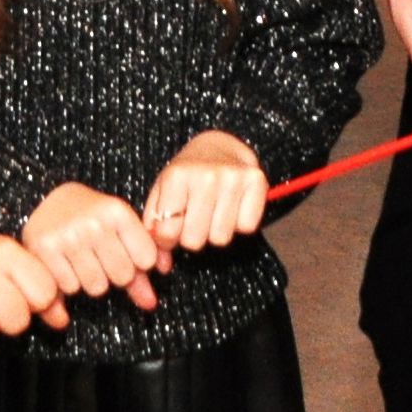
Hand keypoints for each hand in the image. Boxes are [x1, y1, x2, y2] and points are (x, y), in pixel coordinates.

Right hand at [22, 181, 164, 310]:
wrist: (51, 200)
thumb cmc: (91, 216)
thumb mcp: (121, 230)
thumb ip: (139, 266)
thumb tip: (150, 303)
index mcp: (118, 211)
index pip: (147, 260)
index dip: (136, 261)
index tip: (123, 248)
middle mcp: (94, 222)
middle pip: (122, 276)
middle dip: (114, 273)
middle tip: (99, 254)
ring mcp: (68, 235)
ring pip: (96, 286)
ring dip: (90, 280)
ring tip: (81, 258)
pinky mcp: (45, 248)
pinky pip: (70, 287)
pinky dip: (68, 282)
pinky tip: (64, 263)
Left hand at [140, 130, 268, 251]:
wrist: (219, 147)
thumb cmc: (186, 174)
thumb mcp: (162, 191)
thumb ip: (155, 226)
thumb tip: (161, 265)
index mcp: (177, 175)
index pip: (168, 231)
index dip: (168, 237)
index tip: (172, 227)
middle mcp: (206, 175)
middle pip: (194, 240)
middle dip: (191, 236)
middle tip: (194, 217)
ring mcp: (233, 178)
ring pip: (221, 238)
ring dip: (215, 231)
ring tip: (212, 210)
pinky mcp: (257, 182)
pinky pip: (247, 228)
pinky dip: (239, 223)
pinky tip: (232, 206)